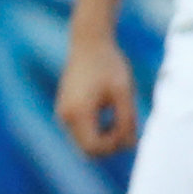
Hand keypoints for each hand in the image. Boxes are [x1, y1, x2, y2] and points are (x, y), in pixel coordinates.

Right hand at [56, 29, 139, 156]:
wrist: (89, 43)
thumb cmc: (109, 65)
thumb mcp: (124, 93)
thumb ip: (127, 120)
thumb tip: (130, 146)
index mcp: (77, 113)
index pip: (94, 148)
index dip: (114, 145)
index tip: (128, 128)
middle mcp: (65, 117)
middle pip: (87, 150)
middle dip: (110, 145)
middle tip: (128, 126)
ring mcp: (63, 114)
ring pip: (84, 143)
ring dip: (105, 138)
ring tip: (121, 118)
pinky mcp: (66, 110)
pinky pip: (82, 132)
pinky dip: (98, 131)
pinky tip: (112, 115)